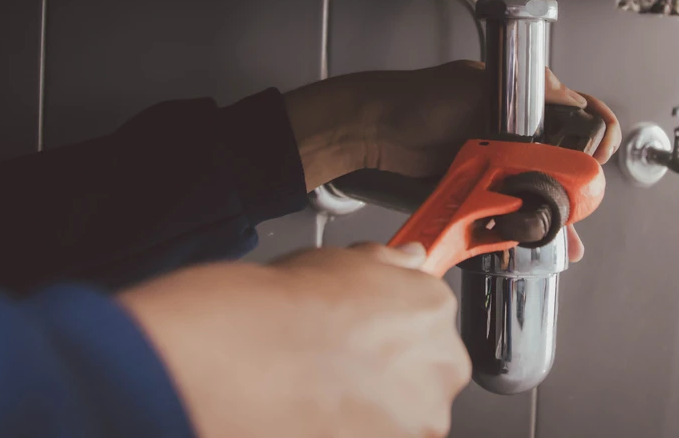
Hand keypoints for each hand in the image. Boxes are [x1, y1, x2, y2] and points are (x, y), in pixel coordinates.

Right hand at [119, 243, 469, 437]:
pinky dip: (357, 427)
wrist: (238, 365)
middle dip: (393, 367)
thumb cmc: (279, 309)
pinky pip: (381, 434)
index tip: (372, 328)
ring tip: (324, 390)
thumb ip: (387, 263)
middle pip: (426, 367)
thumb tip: (405, 259)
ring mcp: (417, 419)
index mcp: (433, 308)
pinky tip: (319, 411)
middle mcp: (440, 365)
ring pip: (405, 412)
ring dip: (376, 405)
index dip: (395, 320)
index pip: (430, 314)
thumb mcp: (338, 259)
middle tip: (342, 361)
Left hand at [285, 60, 621, 261]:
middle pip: (568, 163)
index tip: (596, 152)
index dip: (595, 134)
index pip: (578, 116)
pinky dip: (529, 227)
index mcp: (524, 103)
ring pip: (544, 194)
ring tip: (568, 234)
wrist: (374, 133)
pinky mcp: (484, 194)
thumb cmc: (419, 98)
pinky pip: (515, 213)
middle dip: (583, 185)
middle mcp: (519, 136)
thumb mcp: (476, 84)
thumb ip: (528, 92)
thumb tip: (574, 102)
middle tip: (583, 199)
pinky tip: (544, 242)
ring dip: (562, 215)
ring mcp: (502, 167)